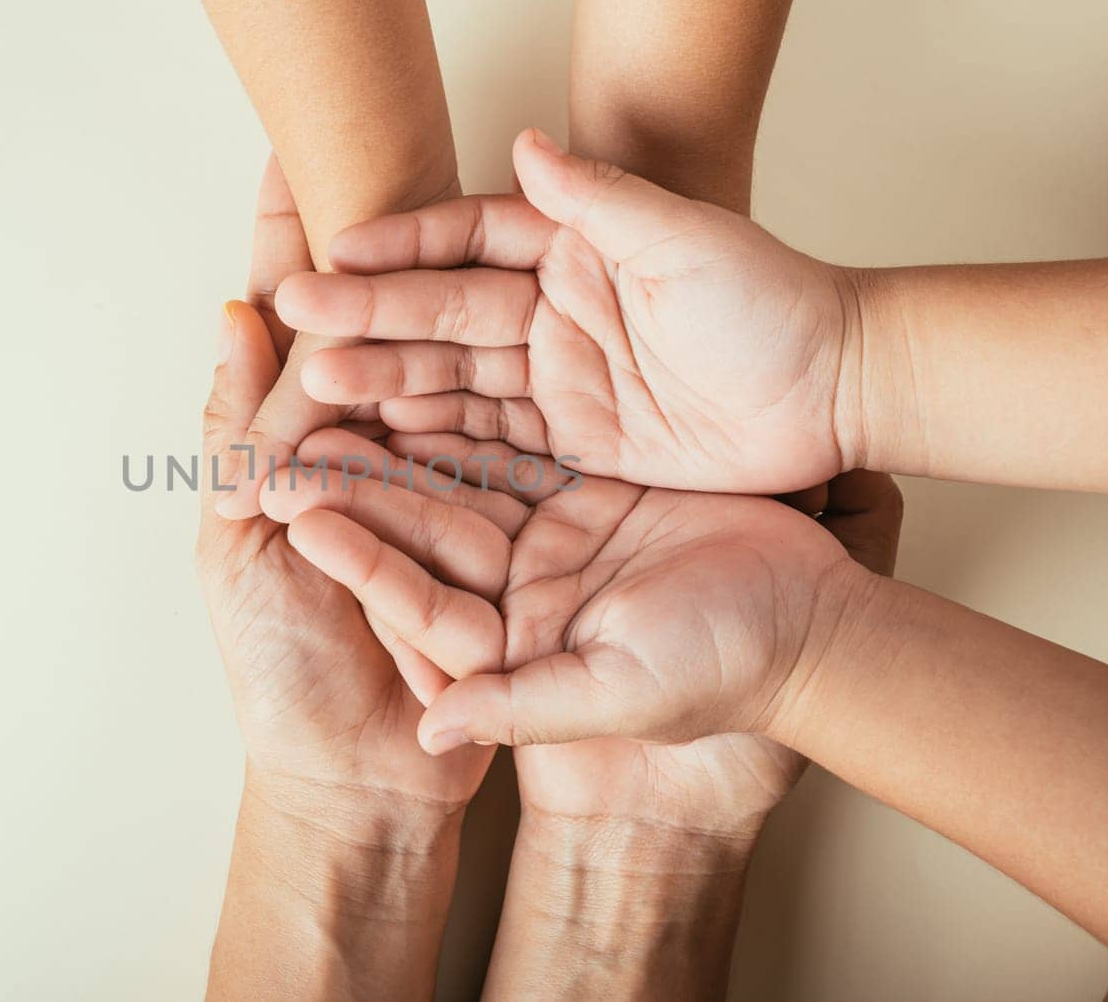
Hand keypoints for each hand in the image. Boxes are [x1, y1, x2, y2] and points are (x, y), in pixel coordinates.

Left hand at [197, 158, 491, 814]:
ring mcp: (438, 487)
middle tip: (384, 145)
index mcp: (289, 455)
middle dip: (373, 247)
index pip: (289, 335)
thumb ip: (242, 435)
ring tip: (448, 200)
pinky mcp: (501, 526)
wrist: (362, 784)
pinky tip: (510, 309)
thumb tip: (235, 319)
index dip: (288, 249)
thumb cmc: (282, 675)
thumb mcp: (240, 548)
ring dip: (437, 296)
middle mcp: (365, 459)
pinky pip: (498, 446)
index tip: (289, 158)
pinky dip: (497, 381)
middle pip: (373, 337)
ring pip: (439, 377)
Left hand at [258, 435, 881, 757]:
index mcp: (510, 649)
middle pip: (428, 531)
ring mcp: (552, 542)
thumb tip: (432, 735)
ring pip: (464, 480)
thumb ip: (521, 709)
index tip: (294, 511)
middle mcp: (519, 594)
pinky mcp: (588, 495)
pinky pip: (519, 445)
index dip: (359, 554)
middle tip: (292, 433)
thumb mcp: (616, 699)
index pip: (418, 598)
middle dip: (361, 483)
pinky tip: (424, 370)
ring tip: (339, 387)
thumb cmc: (724, 675)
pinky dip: (475, 411)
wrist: (815, 634)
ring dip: (404, 438)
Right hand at [275, 127, 868, 494]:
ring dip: (386, 382)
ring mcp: (558, 380)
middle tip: (299, 320)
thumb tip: (525, 139)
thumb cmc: (773, 304)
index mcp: (572, 251)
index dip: (404, 245)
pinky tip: (376, 441)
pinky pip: (489, 441)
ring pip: (453, 380)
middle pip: (444, 314)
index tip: (339, 250)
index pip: (468, 239)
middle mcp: (552, 311)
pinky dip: (433, 442)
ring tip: (318, 385)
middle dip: (370, 317)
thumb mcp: (686, 240)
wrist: (832, 395)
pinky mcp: (573, 443)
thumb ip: (599, 199)